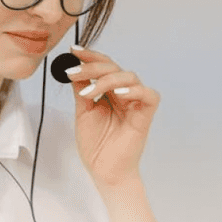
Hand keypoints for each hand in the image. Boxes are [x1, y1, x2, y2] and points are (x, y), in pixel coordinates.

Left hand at [66, 46, 160, 187]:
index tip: (73, 51)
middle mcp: (124, 93)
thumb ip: (82, 90)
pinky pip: (149, 95)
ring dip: (106, 80)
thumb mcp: (83, 112)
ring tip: (89, 93)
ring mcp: (136, 103)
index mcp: (109, 92)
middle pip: (114, 68)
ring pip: (129, 76)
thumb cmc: (96, 144)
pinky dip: (135, 90)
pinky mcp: (146, 115)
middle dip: (93, 66)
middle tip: (74, 72)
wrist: (104, 170)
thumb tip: (72, 67)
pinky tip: (119, 93)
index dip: (90, 57)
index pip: (103, 67)